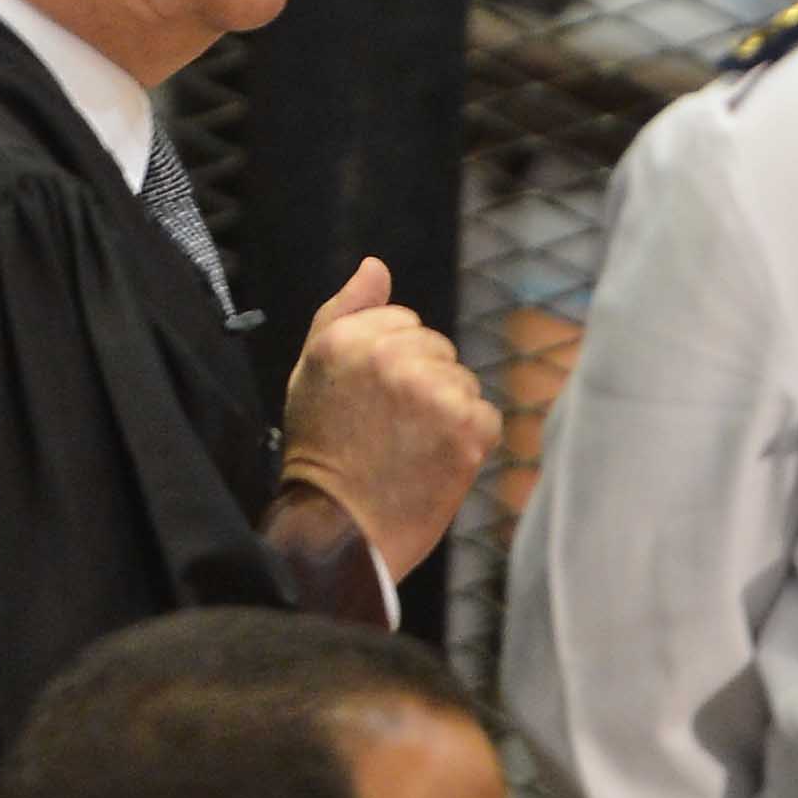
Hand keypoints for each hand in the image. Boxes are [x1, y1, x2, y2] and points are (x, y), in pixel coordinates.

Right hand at [280, 256, 501, 577]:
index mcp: (347, 338)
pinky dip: (468, 441)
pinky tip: (433, 463)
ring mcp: (433, 391)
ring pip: (462, 381)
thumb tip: (376, 265)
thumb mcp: (313, 372)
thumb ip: (344, 311)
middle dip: (421, 384)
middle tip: (387, 430)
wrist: (338, 532)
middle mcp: (390, 356)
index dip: (390, 365)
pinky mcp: (467, 427)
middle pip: (437, 348)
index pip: (403, 322)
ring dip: (445, 412)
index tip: (369, 403)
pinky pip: (484, 415)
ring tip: (407, 449)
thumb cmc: (322, 452)